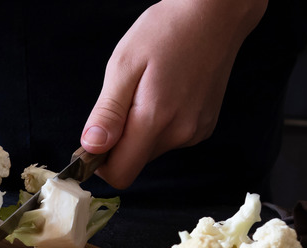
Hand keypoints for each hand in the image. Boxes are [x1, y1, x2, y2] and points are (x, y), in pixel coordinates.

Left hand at [80, 0, 266, 188]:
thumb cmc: (166, 31)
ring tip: (148, 90)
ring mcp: (196, 132)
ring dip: (140, 130)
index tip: (94, 140)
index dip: (100, 163)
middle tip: (123, 100)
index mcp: (155, 120)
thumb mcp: (125, 65)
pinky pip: (170, 138)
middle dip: (120, 141)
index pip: (121, 174)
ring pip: (151, 150)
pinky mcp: (205, 126)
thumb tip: (92, 147)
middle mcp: (180, 134)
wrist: (215, 15)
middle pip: (135, 162)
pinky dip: (160, 124)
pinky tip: (165, 93)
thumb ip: (108, 112)